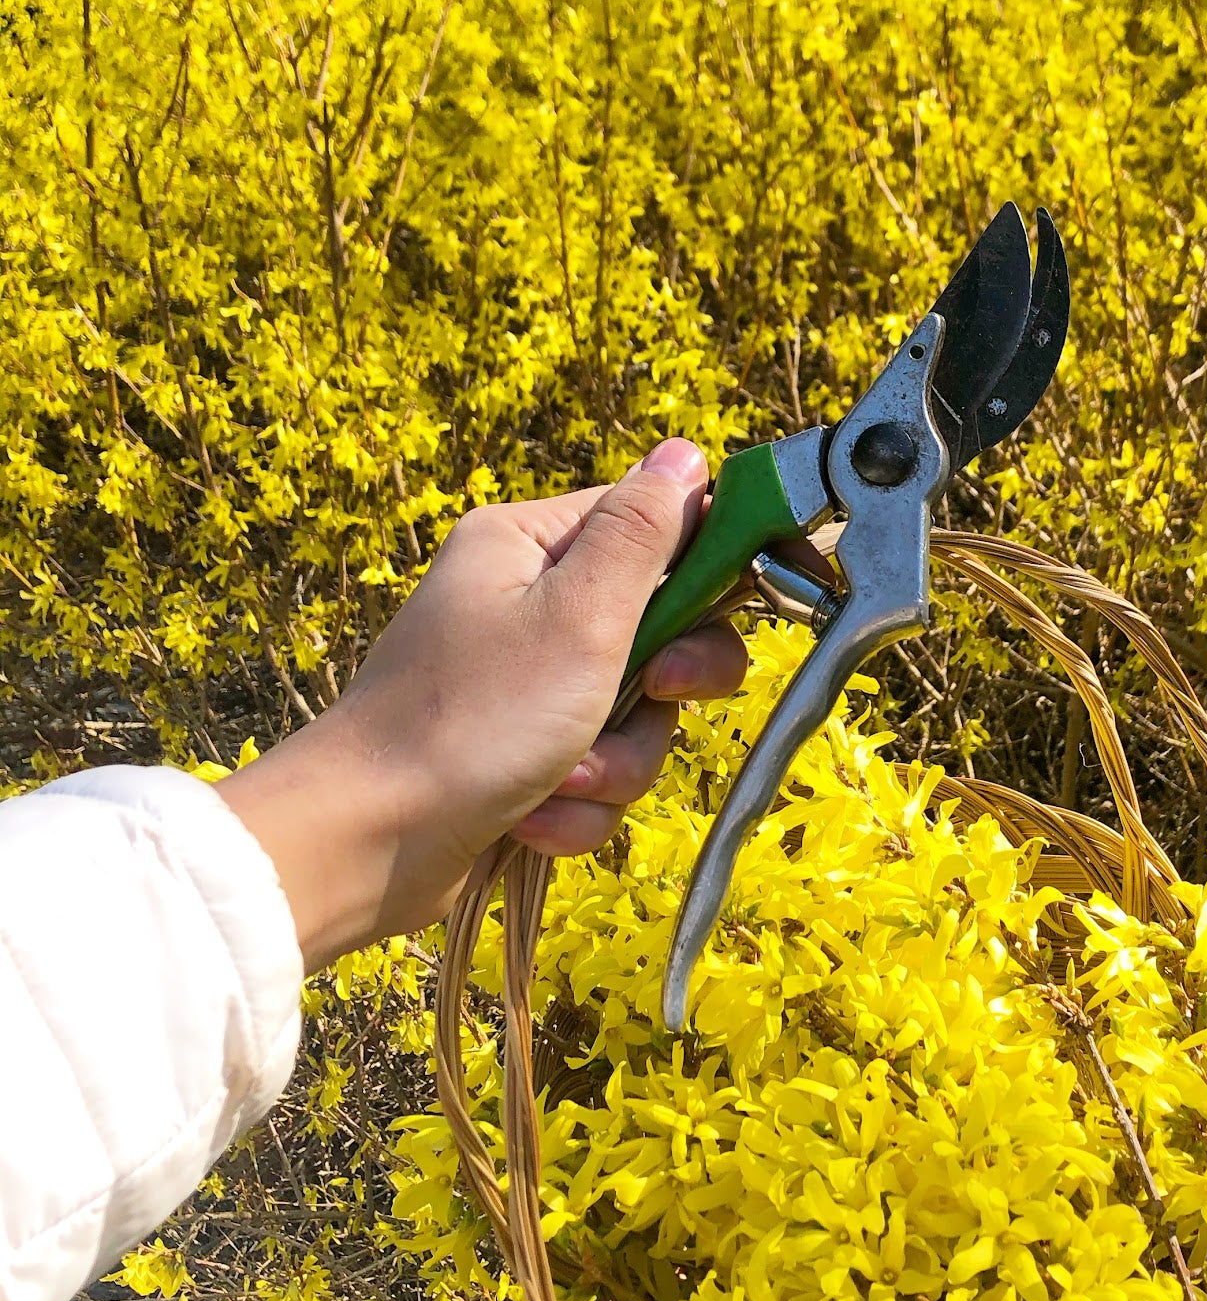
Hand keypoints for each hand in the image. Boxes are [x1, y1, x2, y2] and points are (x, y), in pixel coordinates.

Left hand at [216, 440, 746, 971]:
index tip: (748, 604)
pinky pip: (596, 772)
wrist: (364, 846)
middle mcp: (525, 604)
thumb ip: (642, 536)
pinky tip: (532, 823)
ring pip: (637, 714)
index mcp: (530, 546)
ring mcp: (522, 684)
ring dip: (616, 761)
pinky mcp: (520, 757)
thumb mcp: (578, 617)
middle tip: (654, 695)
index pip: (655, 525)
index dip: (712, 567)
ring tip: (561, 783)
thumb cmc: (470, 720)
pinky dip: (578, 806)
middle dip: (664, 686)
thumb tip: (686, 455)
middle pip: (661, 628)